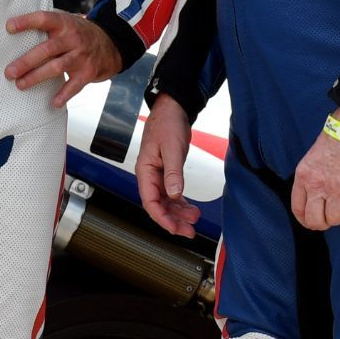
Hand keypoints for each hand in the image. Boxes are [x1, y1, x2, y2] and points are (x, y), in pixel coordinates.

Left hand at [4, 11, 123, 106]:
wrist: (110, 44)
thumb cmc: (79, 33)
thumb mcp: (66, 22)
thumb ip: (47, 26)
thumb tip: (12, 30)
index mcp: (64, 23)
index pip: (44, 19)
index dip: (27, 21)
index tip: (9, 27)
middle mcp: (72, 38)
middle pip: (47, 49)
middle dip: (26, 61)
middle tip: (10, 72)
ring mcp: (81, 56)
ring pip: (57, 67)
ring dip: (37, 77)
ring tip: (20, 84)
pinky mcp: (88, 72)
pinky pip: (74, 85)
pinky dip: (64, 95)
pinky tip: (54, 103)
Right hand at [137, 96, 201, 236]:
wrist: (173, 107)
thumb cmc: (168, 122)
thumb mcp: (173, 148)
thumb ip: (173, 173)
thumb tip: (175, 195)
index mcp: (145, 170)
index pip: (150, 202)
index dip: (163, 218)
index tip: (176, 229)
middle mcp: (149, 174)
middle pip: (158, 205)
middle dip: (173, 220)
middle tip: (189, 231)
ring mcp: (157, 173)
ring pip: (165, 201)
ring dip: (178, 212)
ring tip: (194, 220)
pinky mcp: (166, 171)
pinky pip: (171, 192)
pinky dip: (180, 202)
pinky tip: (190, 207)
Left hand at [292, 112, 339, 230]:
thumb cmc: (331, 144)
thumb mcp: (309, 161)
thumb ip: (308, 181)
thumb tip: (312, 201)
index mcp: (303, 178)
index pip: (298, 209)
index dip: (305, 220)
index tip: (312, 221)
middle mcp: (317, 186)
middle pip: (315, 220)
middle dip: (322, 224)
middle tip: (329, 218)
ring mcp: (336, 189)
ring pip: (334, 219)